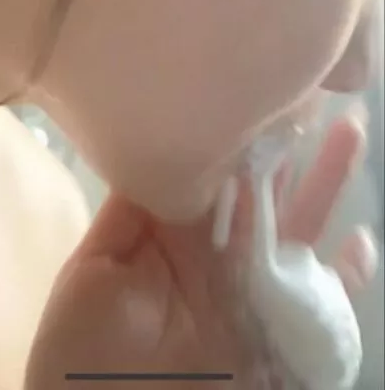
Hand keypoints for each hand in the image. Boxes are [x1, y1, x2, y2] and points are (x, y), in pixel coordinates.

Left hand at [25, 115, 376, 388]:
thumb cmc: (83, 358)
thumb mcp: (94, 273)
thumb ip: (130, 212)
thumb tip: (156, 144)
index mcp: (175, 233)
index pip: (215, 170)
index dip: (240, 129)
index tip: (262, 81)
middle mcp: (221, 256)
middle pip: (266, 189)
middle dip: (293, 142)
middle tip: (319, 87)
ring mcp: (254, 295)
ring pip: (300, 229)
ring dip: (328, 183)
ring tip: (353, 132)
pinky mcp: (279, 338)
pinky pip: (324, 304)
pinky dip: (347, 277)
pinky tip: (363, 242)